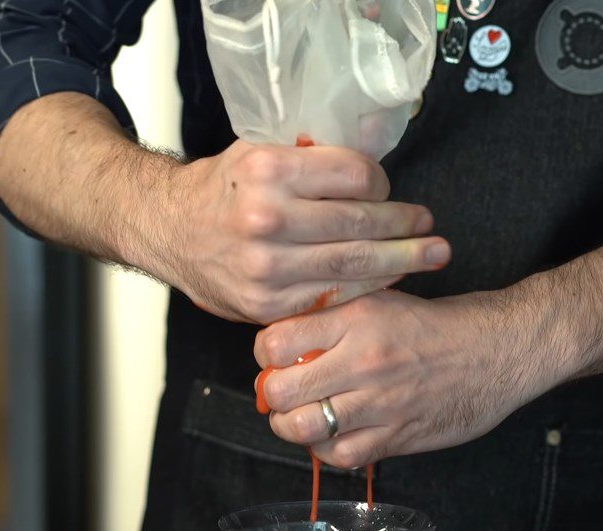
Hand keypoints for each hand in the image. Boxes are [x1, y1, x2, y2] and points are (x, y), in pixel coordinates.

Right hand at [166, 140, 449, 322]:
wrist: (170, 232)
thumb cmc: (221, 192)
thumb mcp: (259, 154)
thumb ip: (312, 158)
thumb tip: (375, 159)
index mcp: (267, 172)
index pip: (354, 176)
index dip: (382, 183)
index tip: (388, 190)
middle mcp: (267, 219)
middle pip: (361, 223)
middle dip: (406, 226)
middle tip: (432, 226)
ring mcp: (268, 268)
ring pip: (354, 265)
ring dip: (401, 261)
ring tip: (432, 255)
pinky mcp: (269, 305)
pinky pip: (334, 296)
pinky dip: (368, 288)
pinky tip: (390, 280)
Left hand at [253, 290, 535, 467]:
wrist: (498, 350)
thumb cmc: (437, 326)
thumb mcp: (382, 302)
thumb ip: (334, 320)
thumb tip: (285, 345)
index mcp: (357, 319)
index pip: (276, 342)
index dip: (265, 354)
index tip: (274, 359)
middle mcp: (364, 361)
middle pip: (281, 391)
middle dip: (272, 396)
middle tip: (282, 394)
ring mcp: (381, 402)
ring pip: (304, 428)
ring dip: (292, 427)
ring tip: (301, 418)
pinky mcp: (397, 435)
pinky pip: (340, 455)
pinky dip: (326, 450)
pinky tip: (332, 436)